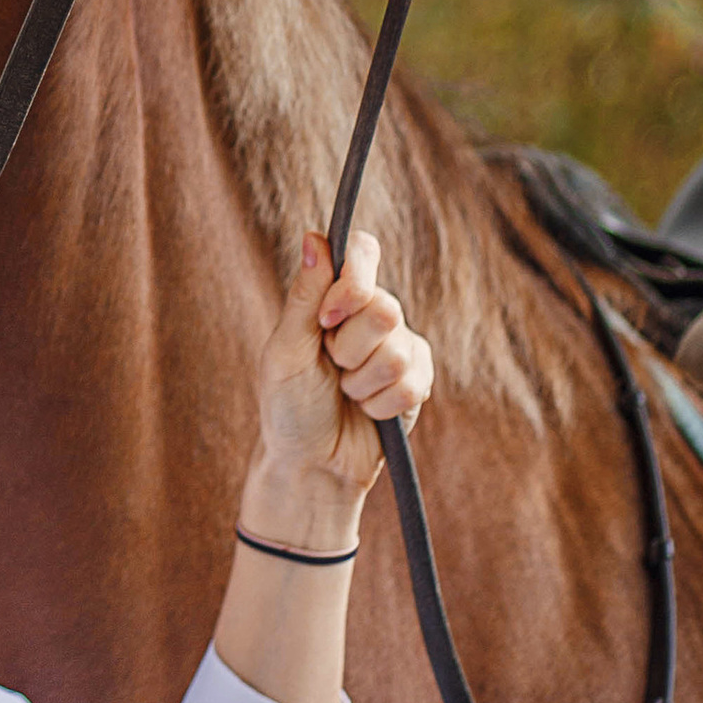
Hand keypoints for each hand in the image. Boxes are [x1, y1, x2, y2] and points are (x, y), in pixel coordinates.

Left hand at [249, 230, 432, 518]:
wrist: (312, 464)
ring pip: (398, 351)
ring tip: (345, 393)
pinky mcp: (417, 381)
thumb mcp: (285, 351)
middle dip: (349, 349)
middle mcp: (370, 314)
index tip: (329, 318)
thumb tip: (313, 237)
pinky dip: (380, 405)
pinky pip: (412, 384)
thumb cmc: (288, 407)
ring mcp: (398, 346)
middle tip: (330, 368)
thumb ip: (304, 297)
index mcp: (334, 297)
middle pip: (385, 308)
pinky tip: (366, 411)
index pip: (362, 253)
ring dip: (362, 383)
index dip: (355, 281)